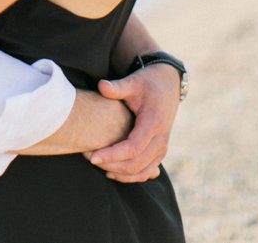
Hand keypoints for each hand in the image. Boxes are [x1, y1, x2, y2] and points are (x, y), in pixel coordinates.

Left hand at [87, 64, 180, 181]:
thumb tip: (101, 86)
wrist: (168, 86)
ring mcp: (162, 148)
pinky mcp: (159, 151)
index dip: (112, 155)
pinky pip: (147, 171)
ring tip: (97, 166)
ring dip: (120, 173)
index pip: (133, 147)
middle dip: (111, 165)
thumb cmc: (147, 83)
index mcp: (154, 123)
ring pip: (142, 171)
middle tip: (88, 159)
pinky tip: (112, 172)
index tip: (92, 157)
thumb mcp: (134, 81)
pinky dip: (130, 176)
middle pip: (136, 163)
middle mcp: (161, 139)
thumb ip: (118, 87)